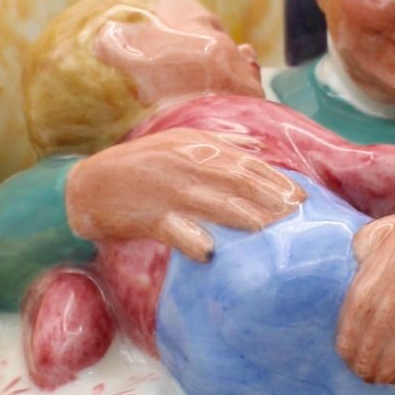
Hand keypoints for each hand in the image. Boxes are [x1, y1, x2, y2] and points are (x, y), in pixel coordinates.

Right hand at [65, 130, 303, 261]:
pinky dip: (191, 238)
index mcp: (196, 147)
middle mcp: (186, 165)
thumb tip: (258, 145)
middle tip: (298, 216)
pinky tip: (210, 251)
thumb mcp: (178, 143)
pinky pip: (175, 229)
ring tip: (269, 230)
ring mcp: (168, 191)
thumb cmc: (140, 166)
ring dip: (242, 217)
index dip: (277, 180)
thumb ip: (220, 143)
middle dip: (270, 198)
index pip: (246, 163)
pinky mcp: (149, 216)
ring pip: (212, 204)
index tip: (303, 197)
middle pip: (236, 182)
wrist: (91, 186)